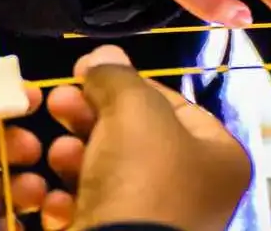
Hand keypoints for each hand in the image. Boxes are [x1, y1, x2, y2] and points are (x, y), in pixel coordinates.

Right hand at [44, 45, 251, 230]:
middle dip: (91, 116)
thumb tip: (102, 56)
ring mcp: (157, 220)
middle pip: (134, 137)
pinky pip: (91, 208)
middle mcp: (196, 190)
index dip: (127, 84)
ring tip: (56, 150)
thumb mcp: (134, 109)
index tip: (87, 71)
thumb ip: (117, 77)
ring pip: (107, 172)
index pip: (172, 104)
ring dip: (75, 155)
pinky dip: (69, 198)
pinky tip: (51, 194)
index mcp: (219, 156)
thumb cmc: (143, 178)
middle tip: (58, 100)